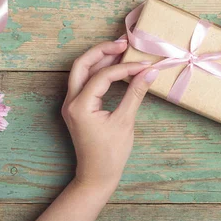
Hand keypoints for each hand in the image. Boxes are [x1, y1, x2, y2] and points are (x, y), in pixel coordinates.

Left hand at [62, 38, 158, 192]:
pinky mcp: (77, 108)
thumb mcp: (125, 122)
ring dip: (99, 59)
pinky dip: (98, 71)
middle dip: (102, 51)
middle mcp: (71, 101)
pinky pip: (84, 82)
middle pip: (82, 64)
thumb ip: (136, 93)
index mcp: (80, 106)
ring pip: (80, 71)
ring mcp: (71, 104)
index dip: (126, 68)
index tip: (145, 65)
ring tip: (120, 51)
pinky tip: (114, 68)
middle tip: (123, 44)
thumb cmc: (111, 154)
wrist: (96, 176)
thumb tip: (150, 72)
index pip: (103, 76)